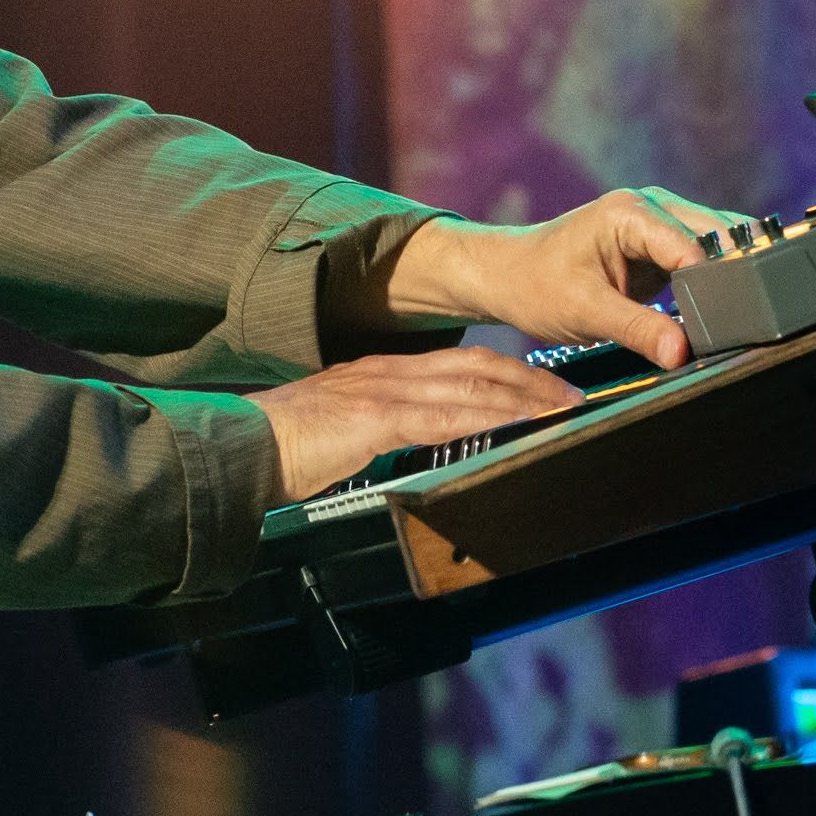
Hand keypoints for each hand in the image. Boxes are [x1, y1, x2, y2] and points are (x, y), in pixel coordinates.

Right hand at [251, 348, 589, 499]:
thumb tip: (413, 445)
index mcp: (383, 375)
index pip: (461, 366)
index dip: (509, 374)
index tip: (545, 389)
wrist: (241, 449)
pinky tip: (513, 424)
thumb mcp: (344, 434)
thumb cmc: (285, 450)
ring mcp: (383, 391)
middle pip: (478, 368)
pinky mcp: (375, 417)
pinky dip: (486, 417)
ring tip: (561, 409)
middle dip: (532, 381)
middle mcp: (389, 373)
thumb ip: (382, 431)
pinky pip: (443, 415)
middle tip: (574, 396)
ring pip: (470, 386)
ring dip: (523, 398)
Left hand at [381, 187, 749, 372]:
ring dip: (723, 278)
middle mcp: (653, 207)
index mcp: (632, 213)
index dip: (713, 287)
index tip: (724, 325)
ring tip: (726, 318)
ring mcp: (660, 223)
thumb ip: (638, 329)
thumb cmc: (536, 285)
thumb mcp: (586, 312)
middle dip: (730, 277)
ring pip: (717, 246)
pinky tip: (712, 311)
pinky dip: (712, 282)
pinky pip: (702, 259)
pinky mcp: (662, 245)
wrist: (509, 276)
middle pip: (718, 237)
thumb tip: (682, 353)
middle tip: (736, 322)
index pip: (695, 248)